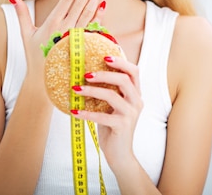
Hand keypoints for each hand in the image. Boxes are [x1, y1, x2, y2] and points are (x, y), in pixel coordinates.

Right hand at [9, 0, 105, 77]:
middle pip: (80, 1)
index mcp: (52, 22)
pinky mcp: (83, 46)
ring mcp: (75, 37)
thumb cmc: (35, 57)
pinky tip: (104, 5)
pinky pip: (94, 28)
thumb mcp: (25, 34)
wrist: (44, 81)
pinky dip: (100, 16)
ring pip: (89, 12)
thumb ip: (21, 13)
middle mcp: (65, 28)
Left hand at [71, 55, 143, 171]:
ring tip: (76, 89)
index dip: (121, 62)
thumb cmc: (113, 128)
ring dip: (91, 90)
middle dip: (104, 74)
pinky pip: (101, 116)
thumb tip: (88, 75)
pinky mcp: (122, 126)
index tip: (105, 56)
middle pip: (124, 79)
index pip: (134, 72)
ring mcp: (130, 114)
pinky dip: (86, 112)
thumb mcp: (112, 107)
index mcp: (136, 94)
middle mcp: (137, 102)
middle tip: (86, 74)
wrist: (120, 155)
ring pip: (112, 95)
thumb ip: (109, 92)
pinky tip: (74, 111)